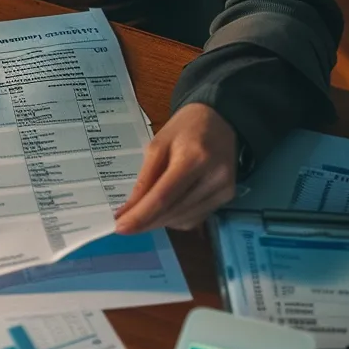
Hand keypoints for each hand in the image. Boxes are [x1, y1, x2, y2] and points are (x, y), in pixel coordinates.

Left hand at [114, 103, 237, 233]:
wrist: (221, 120)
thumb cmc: (185, 128)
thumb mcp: (158, 144)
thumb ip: (144, 178)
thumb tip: (127, 209)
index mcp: (194, 158)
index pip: (163, 197)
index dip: (141, 216)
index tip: (120, 227)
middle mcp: (213, 177)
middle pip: (173, 212)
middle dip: (146, 222)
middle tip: (123, 225)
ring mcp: (224, 190)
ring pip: (184, 219)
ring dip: (159, 222)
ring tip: (142, 216)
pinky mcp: (227, 197)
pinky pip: (195, 218)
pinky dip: (175, 219)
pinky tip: (165, 210)